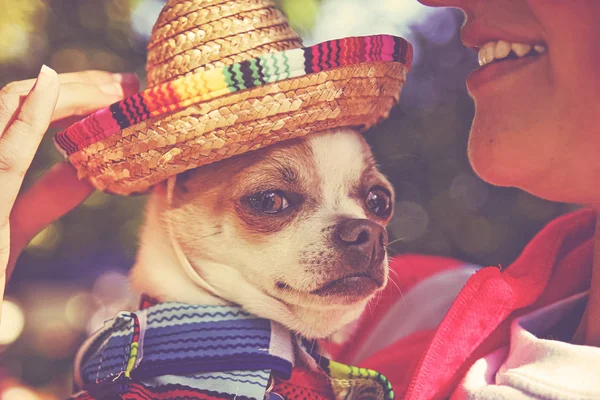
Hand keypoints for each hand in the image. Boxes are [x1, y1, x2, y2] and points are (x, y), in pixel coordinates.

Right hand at [0, 66, 138, 314]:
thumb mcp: (15, 228)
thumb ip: (47, 197)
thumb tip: (89, 170)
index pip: (29, 115)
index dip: (72, 96)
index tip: (116, 90)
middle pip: (24, 101)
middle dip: (80, 87)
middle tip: (128, 83)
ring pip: (12, 106)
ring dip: (69, 91)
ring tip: (114, 84)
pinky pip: (5, 153)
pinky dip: (24, 114)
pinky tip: (51, 82)